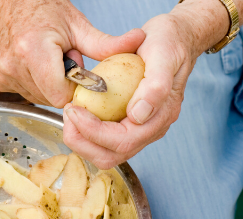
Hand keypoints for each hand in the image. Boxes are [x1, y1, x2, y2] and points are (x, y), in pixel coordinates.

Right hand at [0, 0, 145, 106]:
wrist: (11, 2)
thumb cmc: (45, 10)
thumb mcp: (79, 25)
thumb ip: (107, 43)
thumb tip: (139, 41)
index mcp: (33, 51)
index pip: (61, 95)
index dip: (75, 88)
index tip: (79, 71)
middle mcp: (14, 65)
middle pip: (52, 98)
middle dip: (64, 85)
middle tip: (64, 60)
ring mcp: (3, 75)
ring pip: (40, 99)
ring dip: (50, 85)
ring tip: (49, 61)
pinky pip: (27, 94)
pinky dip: (36, 84)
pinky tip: (36, 66)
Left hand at [63, 2, 229, 168]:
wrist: (175, 37)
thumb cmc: (170, 42)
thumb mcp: (164, 55)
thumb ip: (156, 86)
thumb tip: (138, 116)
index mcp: (161, 117)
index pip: (123, 141)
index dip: (93, 132)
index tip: (74, 110)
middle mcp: (151, 129)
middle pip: (111, 156)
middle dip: (82, 142)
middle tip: (67, 116)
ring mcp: (141, 128)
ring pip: (106, 152)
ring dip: (82, 140)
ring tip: (70, 114)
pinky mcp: (130, 123)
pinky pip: (105, 139)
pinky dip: (86, 131)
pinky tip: (78, 111)